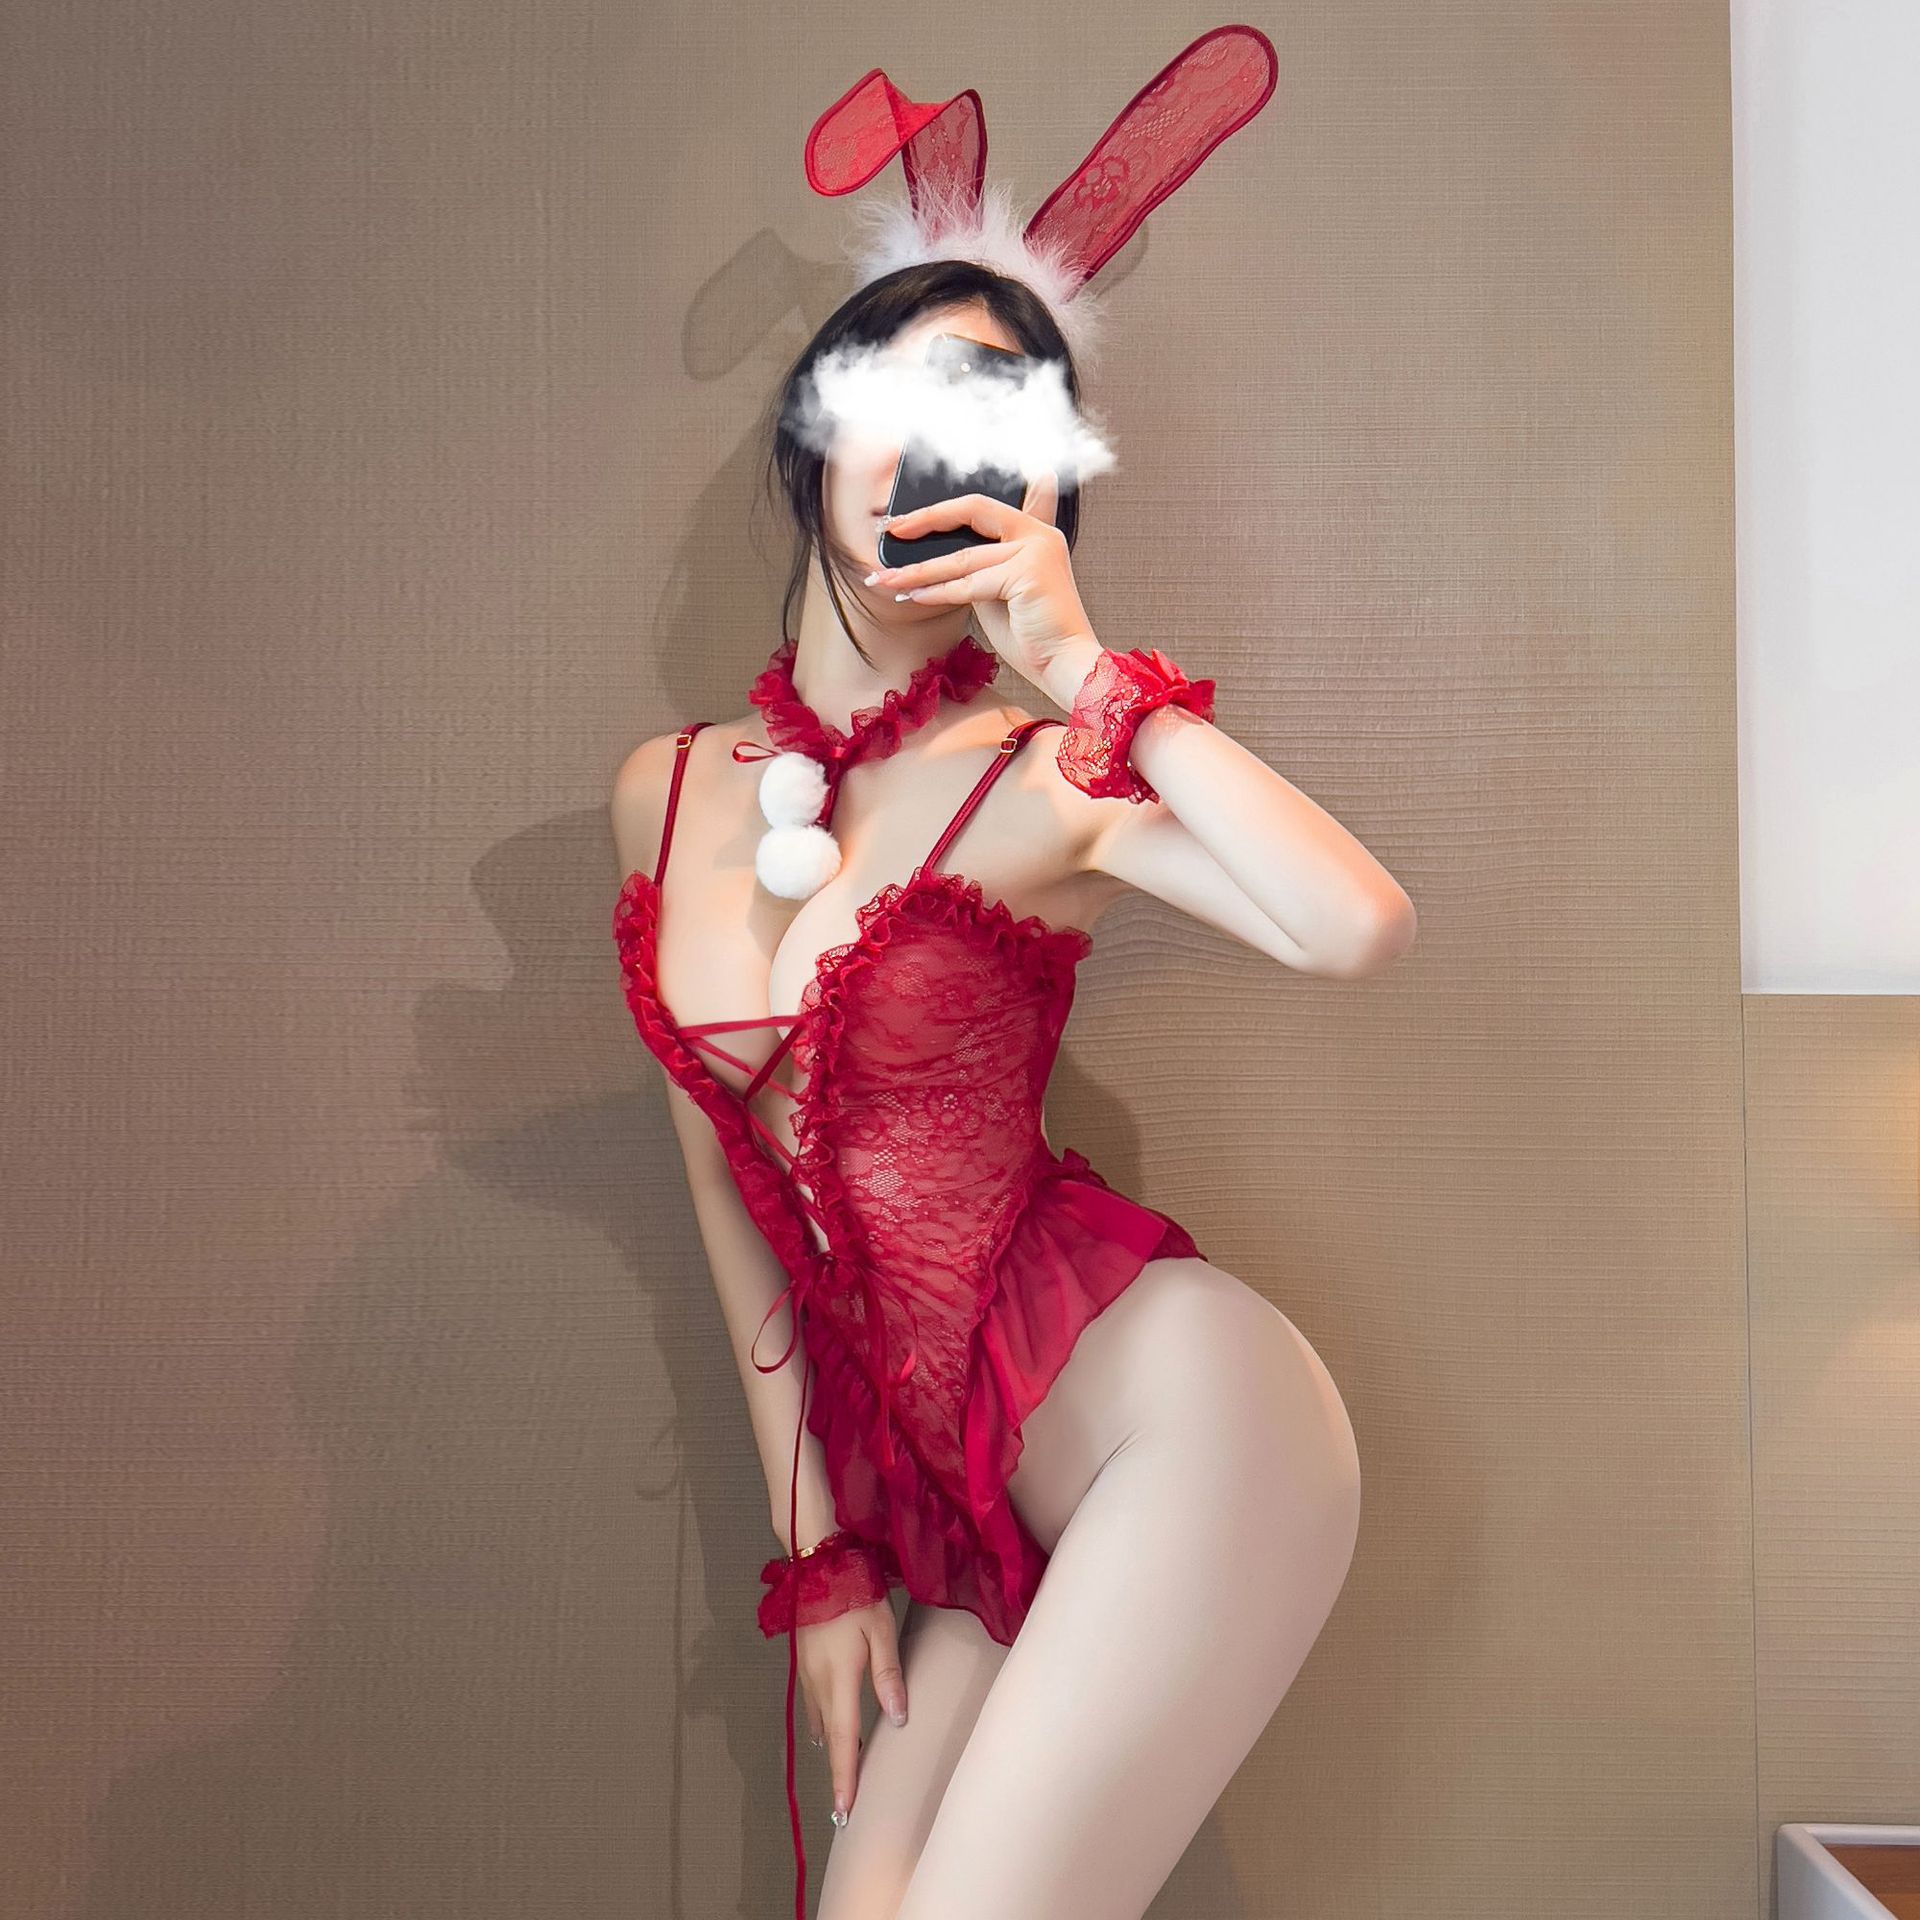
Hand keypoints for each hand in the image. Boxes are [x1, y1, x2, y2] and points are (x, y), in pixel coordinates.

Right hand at [798, 1597, 907, 1825]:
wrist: (814, 1562)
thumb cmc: (853, 1592)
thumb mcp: (880, 1627)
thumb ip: (888, 1673)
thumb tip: (898, 1717)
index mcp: (839, 1679)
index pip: (845, 1740)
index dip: (845, 1777)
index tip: (844, 1812)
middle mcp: (817, 1683)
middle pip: (830, 1737)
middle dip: (839, 1768)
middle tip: (849, 1800)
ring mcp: (806, 1672)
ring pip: (820, 1721)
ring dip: (834, 1745)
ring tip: (849, 1766)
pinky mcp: (803, 1661)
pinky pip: (814, 1703)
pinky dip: (826, 1722)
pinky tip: (835, 1725)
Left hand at [865, 471, 1104, 706]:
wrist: (1065, 665)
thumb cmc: (1032, 635)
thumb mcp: (1000, 591)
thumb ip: (980, 567)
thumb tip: (940, 559)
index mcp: (1036, 531)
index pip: (982, 506)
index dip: (941, 508)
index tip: (905, 519)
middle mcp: (1039, 533)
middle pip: (972, 510)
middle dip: (925, 520)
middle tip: (889, 530)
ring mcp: (1035, 550)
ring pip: (963, 557)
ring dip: (919, 569)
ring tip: (885, 578)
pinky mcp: (1028, 573)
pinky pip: (969, 582)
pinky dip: (937, 592)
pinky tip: (912, 596)